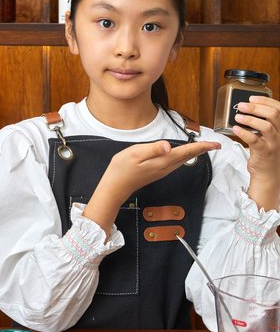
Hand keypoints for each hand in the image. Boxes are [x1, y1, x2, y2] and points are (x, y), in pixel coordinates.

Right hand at [102, 138, 221, 202]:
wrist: (115, 187)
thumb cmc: (122, 169)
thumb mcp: (135, 154)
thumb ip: (153, 149)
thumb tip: (168, 145)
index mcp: (162, 161)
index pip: (187, 152)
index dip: (202, 147)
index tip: (216, 144)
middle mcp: (165, 167)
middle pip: (188, 157)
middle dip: (202, 150)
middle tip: (215, 145)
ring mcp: (162, 171)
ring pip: (183, 160)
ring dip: (194, 153)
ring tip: (203, 147)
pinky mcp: (157, 172)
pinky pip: (176, 163)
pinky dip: (185, 156)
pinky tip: (184, 153)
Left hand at [233, 96, 279, 210]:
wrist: (269, 174)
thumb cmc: (266, 152)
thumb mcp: (268, 135)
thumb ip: (262, 123)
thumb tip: (248, 108)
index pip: (279, 109)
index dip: (265, 101)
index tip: (252, 98)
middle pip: (274, 115)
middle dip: (256, 107)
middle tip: (242, 105)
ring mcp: (274, 144)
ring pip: (266, 126)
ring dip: (250, 119)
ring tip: (238, 116)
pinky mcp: (265, 153)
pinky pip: (255, 140)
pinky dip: (244, 133)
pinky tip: (236, 129)